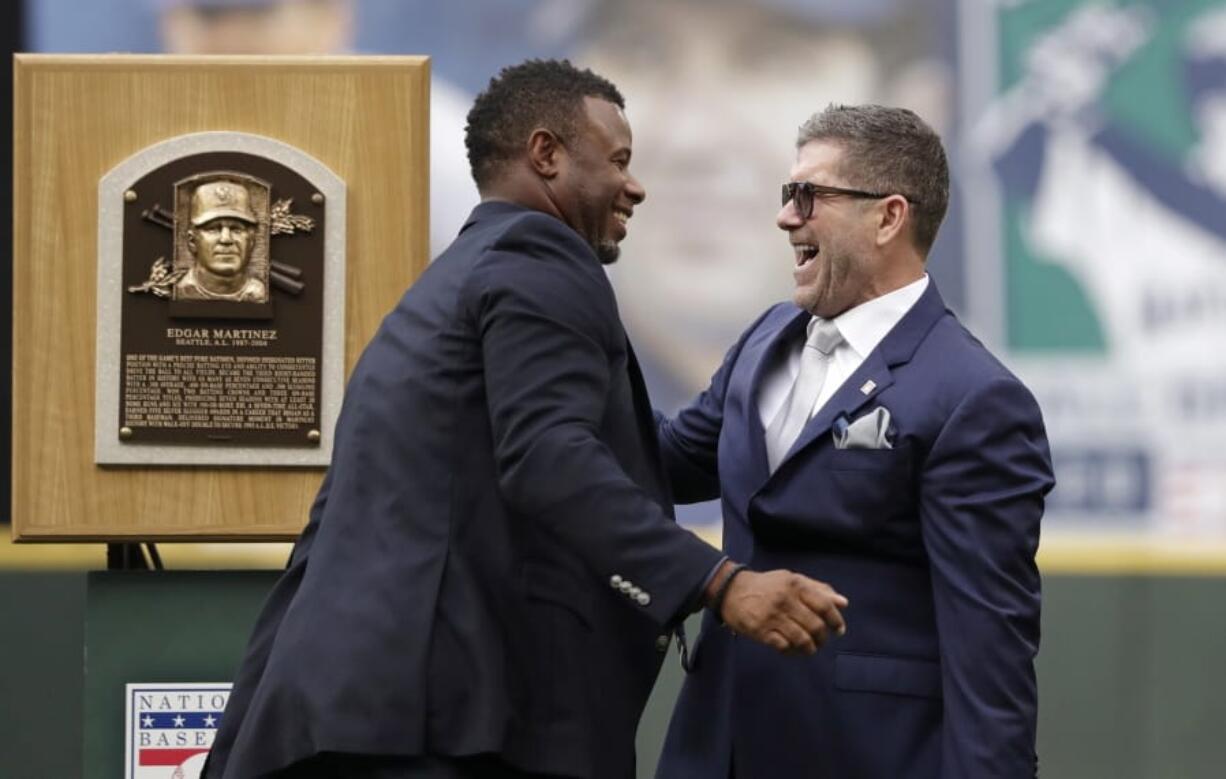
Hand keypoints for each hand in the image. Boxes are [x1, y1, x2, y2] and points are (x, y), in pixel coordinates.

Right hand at [714, 567, 847, 654]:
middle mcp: (785, 600)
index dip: (835, 620)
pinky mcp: (761, 631)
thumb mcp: (792, 579)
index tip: (839, 629)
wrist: (731, 590)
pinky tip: (793, 649)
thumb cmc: (767, 585)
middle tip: (822, 640)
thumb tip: (844, 603)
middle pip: (815, 626)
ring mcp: (772, 616)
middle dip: (823, 638)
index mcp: (795, 585)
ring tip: (810, 648)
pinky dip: (792, 651)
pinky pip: (784, 647)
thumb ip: (818, 589)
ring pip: (802, 639)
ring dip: (810, 648)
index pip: (824, 605)